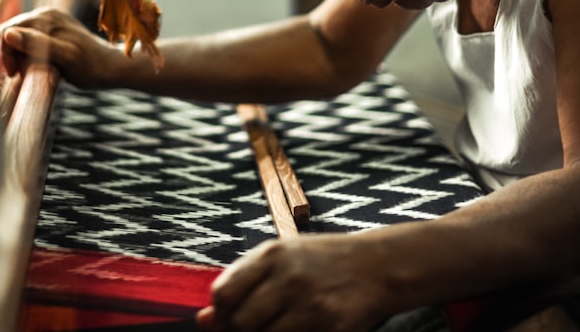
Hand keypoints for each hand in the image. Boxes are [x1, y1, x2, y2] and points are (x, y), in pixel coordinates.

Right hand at [0, 7, 121, 87]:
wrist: (113, 67)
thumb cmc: (90, 67)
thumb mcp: (63, 57)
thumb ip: (36, 44)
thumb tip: (8, 34)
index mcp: (45, 18)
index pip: (8, 31)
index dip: (7, 54)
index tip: (16, 74)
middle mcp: (46, 14)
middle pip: (12, 32)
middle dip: (12, 55)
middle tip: (23, 75)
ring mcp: (51, 21)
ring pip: (20, 37)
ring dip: (20, 56)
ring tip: (32, 72)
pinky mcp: (54, 30)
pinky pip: (31, 39)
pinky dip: (29, 54)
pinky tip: (40, 66)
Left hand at [196, 234, 391, 331]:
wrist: (377, 266)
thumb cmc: (321, 262)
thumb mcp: (280, 258)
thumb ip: (241, 282)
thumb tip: (203, 321)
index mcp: (272, 255)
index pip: (224, 294)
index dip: (221, 313)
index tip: (229, 317)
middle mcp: (289, 278)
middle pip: (241, 323)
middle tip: (252, 329)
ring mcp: (312, 305)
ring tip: (279, 325)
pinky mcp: (332, 327)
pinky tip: (298, 329)